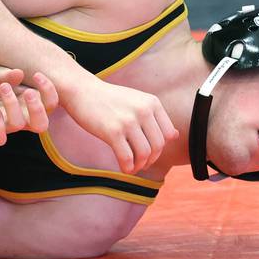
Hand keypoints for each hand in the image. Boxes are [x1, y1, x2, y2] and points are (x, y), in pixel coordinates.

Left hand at [0, 66, 56, 143]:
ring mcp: (8, 126)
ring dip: (12, 104)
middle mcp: (23, 117)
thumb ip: (8, 73)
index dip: (49, 90)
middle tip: (28, 91)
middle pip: (42, 124)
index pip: (50, 103)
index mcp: (30, 103)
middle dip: (38, 108)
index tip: (37, 74)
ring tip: (3, 87)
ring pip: (19, 124)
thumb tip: (19, 72)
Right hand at [62, 78, 177, 173]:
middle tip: (142, 164)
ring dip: (140, 165)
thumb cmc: (108, 98)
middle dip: (151, 160)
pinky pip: (127, 157)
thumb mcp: (137, 100)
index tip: (151, 153)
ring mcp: (128, 121)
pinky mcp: (112, 132)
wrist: (82, 90)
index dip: (161, 148)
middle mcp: (143, 110)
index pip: (168, 134)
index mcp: (152, 102)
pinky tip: (124, 168)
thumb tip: (175, 136)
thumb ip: (155, 116)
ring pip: (145, 154)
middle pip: (158, 146)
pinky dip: (128, 168)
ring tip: (133, 167)